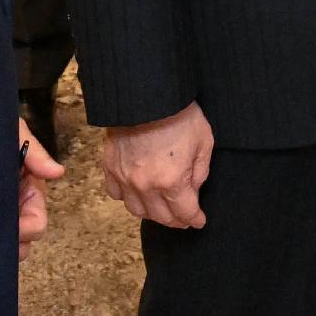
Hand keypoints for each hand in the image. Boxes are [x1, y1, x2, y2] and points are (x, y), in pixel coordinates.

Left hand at [14, 116, 67, 257]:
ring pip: (7, 247)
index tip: (12, 228)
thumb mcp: (14, 134)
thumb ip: (35, 153)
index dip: (26, 229)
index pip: (37, 223)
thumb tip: (58, 172)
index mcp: (29, 190)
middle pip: (24, 241)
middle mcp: (16, 207)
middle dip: (12, 244)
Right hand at [99, 104, 213, 229]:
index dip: (195, 219)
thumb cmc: (179, 114)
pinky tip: (137, 192)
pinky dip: (127, 197)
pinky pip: (116, 194)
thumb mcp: (204, 142)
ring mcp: (125, 177)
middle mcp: (146, 185)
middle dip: (176, 220)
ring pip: (137, 210)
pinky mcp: (110, 166)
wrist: (146, 95)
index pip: (185, 213)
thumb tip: (194, 189)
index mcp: (172, 181)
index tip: (199, 220)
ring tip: (161, 207)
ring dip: (152, 213)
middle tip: (183, 217)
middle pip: (161, 217)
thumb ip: (200, 172)